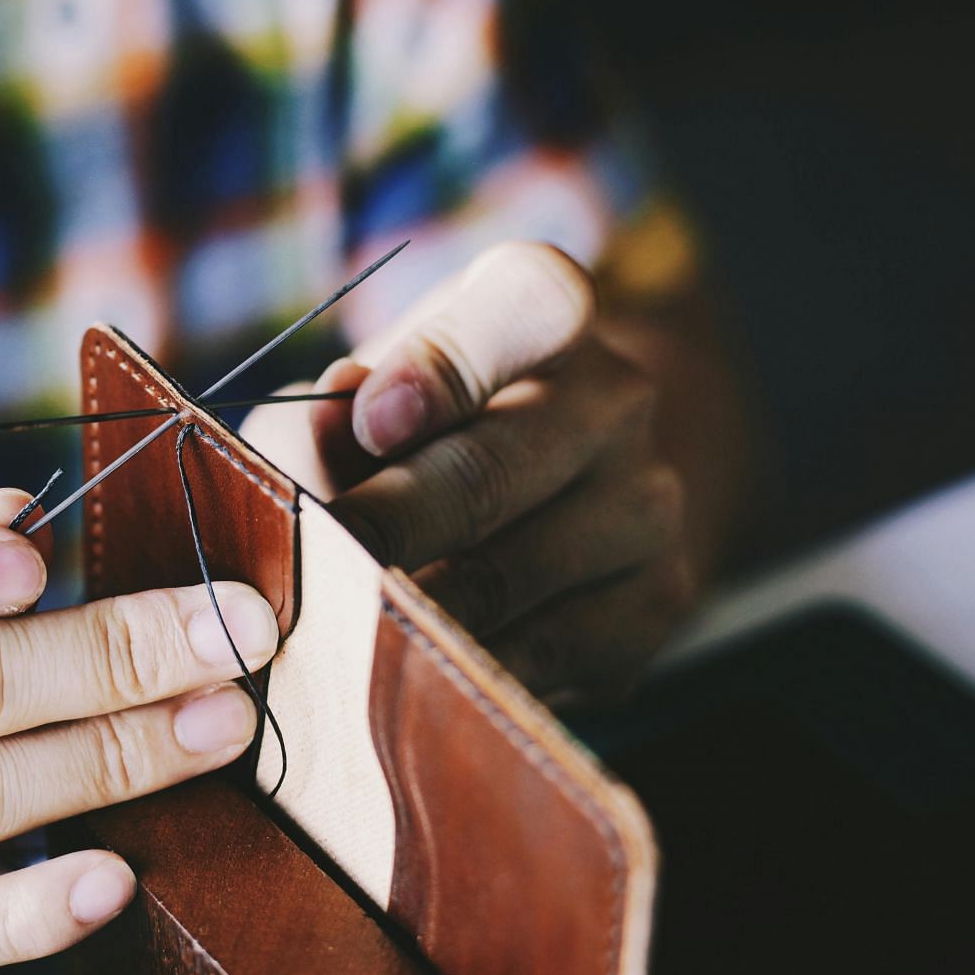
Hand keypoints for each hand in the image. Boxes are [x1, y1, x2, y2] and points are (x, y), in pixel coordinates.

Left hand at [244, 242, 694, 704]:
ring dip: (411, 612)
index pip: (527, 303)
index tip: (371, 421)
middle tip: (319, 568)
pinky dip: (461, 671)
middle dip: (388, 528)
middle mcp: (617, 396)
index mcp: (542, 309)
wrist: (550, 491)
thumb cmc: (417, 428)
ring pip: (509, 577)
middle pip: (491, 470)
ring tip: (343, 628)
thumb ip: (323, 416)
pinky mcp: (655, 602)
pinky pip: (542, 657)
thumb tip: (319, 441)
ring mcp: (648, 502)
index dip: (443, 366)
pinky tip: (412, 671)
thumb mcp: (360, 394)